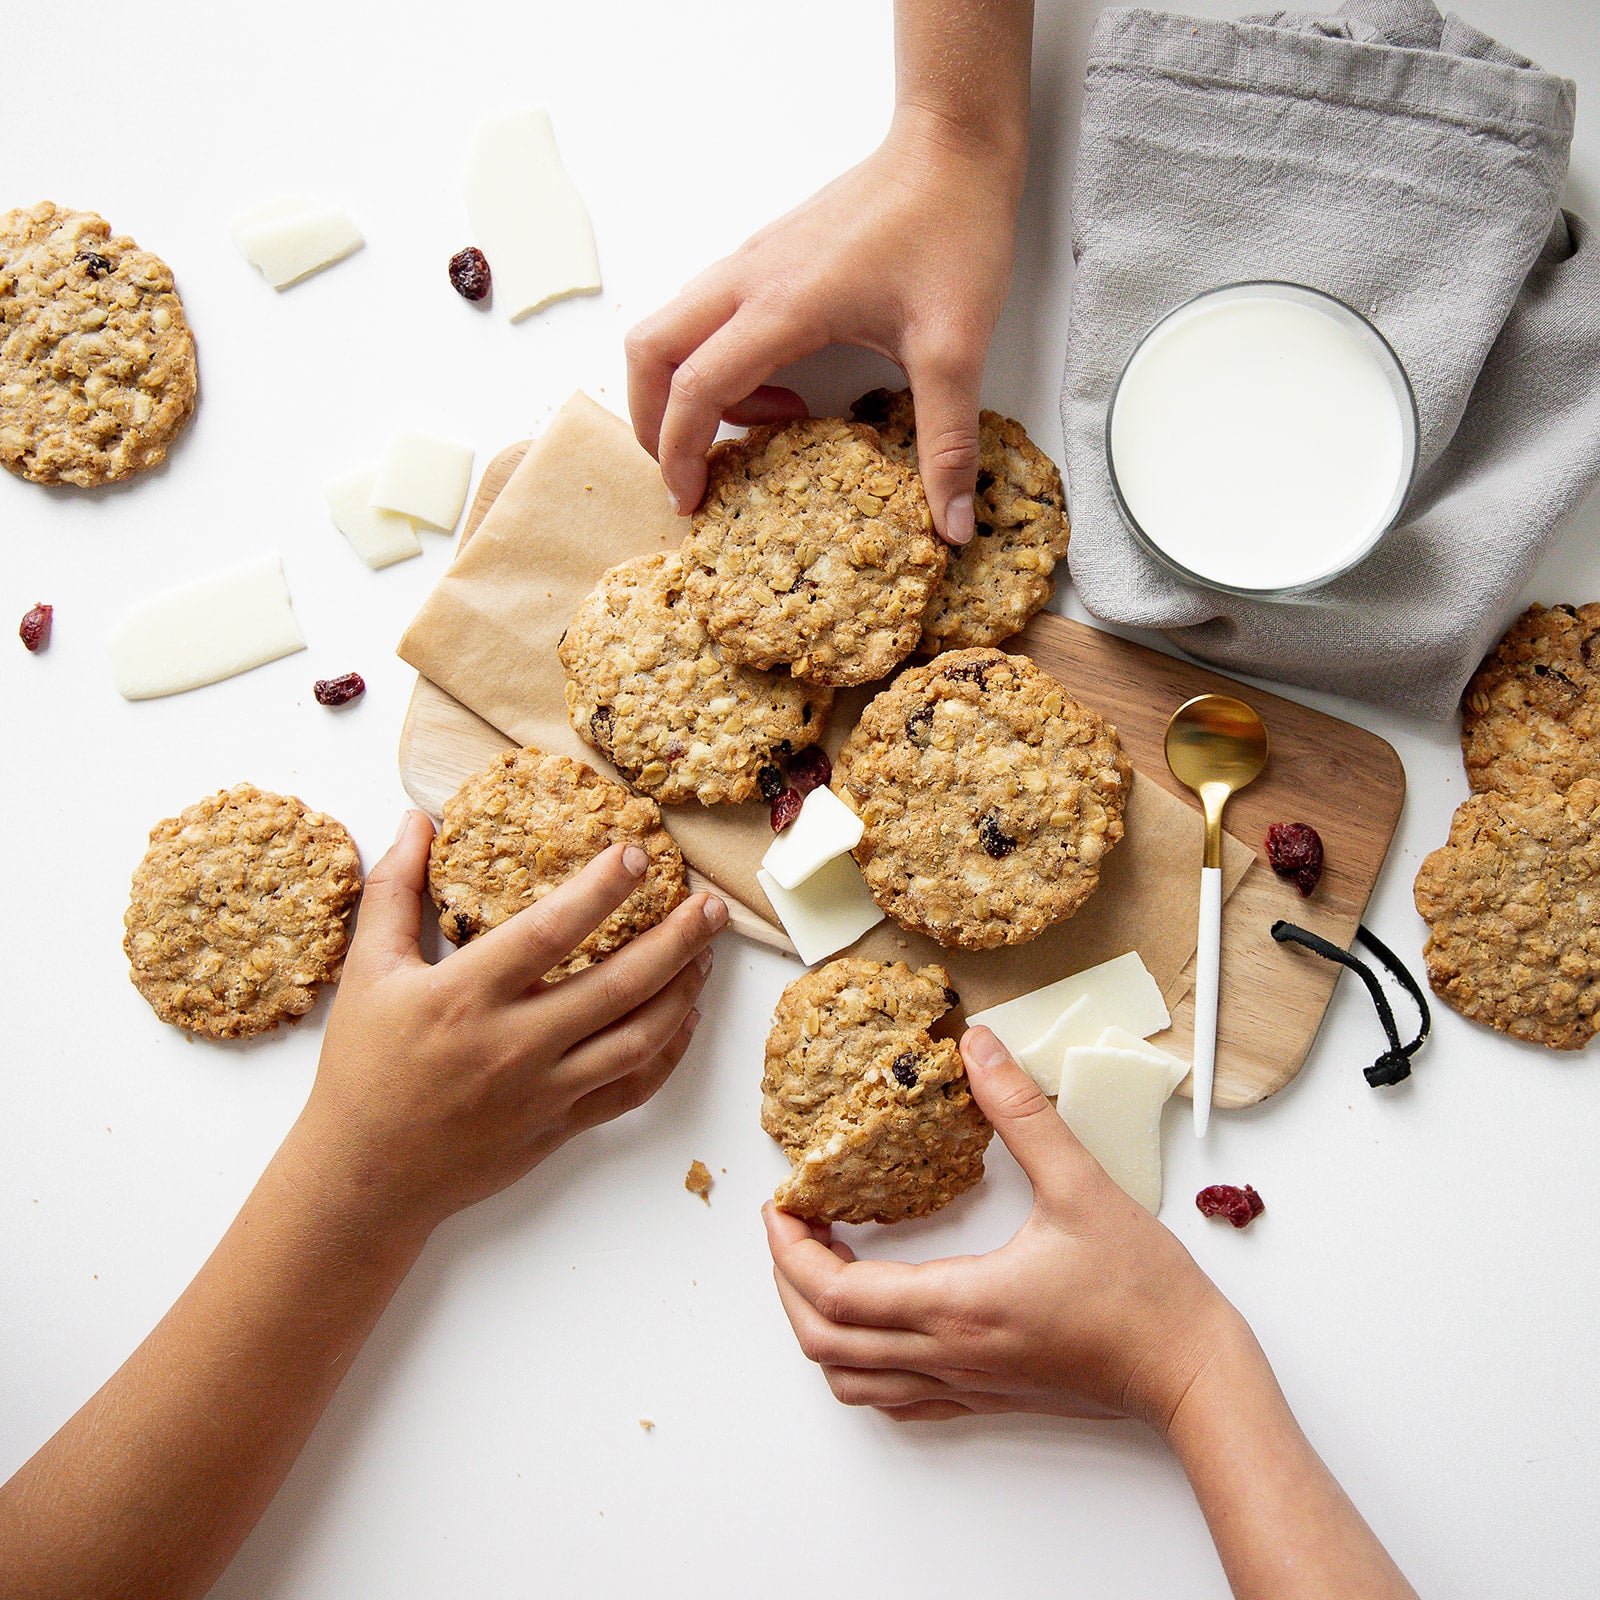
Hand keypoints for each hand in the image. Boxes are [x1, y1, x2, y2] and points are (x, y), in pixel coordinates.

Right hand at [298, 812, 726, 1235]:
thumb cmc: (363, 1067)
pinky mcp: (559, 1127)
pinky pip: (630, 1090)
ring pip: (638, 1038)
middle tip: (711, 904)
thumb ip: (393, 889)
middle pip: (618, 983)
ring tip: (707, 953)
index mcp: (466, 995)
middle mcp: (514, 1043)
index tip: (638, 853)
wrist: (364, 1175)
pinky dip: (668, 1055)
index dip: (601, 889)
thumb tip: (415, 820)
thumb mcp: (365, 970)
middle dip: (676, 938)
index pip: (550, 931)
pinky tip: (684, 1021)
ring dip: (683, 991)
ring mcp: (543, 1090)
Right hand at [626, 108, 1026, 542]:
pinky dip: (717, 362)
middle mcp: (749, 278)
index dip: (680, 453)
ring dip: (687, 389)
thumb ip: (947, 442)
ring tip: (762, 432)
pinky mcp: (767, 255)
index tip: (690, 501)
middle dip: (651, 421)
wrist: (953, 143)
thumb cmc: (952, 227)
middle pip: (650, 350)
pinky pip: (708, 316)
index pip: (696, 388)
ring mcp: (752, 261)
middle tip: (687, 473)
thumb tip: (953, 526)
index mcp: (782, 303)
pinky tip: (785, 386)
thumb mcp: (957, 348)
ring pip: (672, 329)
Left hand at [765, 1027, 1239, 1430]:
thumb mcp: (1082, 1185)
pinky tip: (876, 1322)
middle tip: (791, 1225)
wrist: (1192, 1374)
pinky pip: (894, 1398)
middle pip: (823, 1341)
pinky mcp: (984, 1395)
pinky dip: (859, 1362)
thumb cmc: (1144, 1293)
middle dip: (788, 1282)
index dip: (789, 1249)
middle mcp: (947, 1353)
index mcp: (957, 1305)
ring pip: (851, 1379)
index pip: (834, 1291)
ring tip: (824, 1264)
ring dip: (817, 1324)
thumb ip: (1023, 1112)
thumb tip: (978, 1047)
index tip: (780, 1203)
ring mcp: (963, 1383)